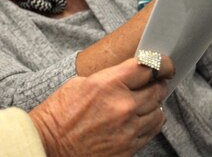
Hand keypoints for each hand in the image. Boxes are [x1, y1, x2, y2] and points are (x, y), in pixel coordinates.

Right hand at [29, 57, 173, 156]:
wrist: (48, 144)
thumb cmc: (58, 113)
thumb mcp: (79, 83)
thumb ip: (108, 78)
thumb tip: (127, 76)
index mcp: (108, 85)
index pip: (147, 67)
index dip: (159, 63)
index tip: (163, 63)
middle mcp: (123, 106)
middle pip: (156, 90)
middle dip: (156, 84)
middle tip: (155, 82)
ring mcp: (128, 129)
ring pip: (158, 113)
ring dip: (154, 105)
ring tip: (144, 103)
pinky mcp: (129, 148)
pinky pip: (151, 132)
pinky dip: (148, 123)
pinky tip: (139, 119)